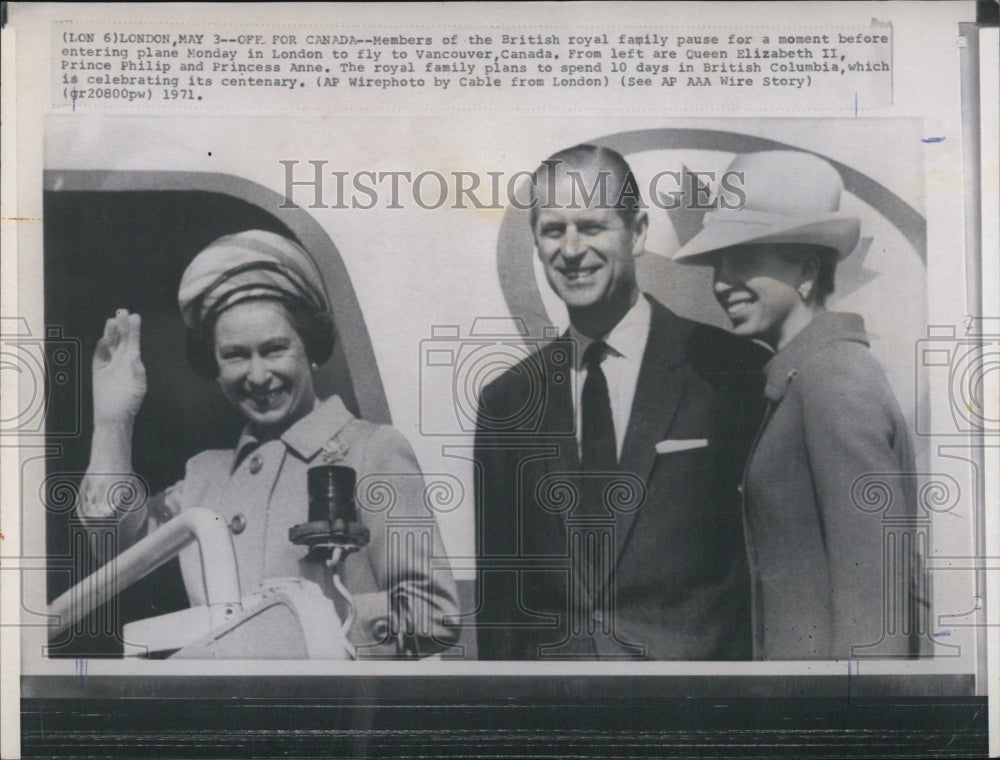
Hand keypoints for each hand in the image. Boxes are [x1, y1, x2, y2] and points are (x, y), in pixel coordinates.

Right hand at [92, 309, 146, 423]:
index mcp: (132, 362)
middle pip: (120, 339)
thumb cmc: (130, 401)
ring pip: (109, 344)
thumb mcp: (138, 384)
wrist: (114, 416)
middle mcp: (120, 360)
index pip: (132, 342)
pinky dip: (100, 348)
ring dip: (110, 333)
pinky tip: (104, 339)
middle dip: (121, 326)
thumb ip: (136, 369)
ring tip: (112, 321)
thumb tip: (135, 354)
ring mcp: (108, 364)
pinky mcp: (97, 370)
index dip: (133, 330)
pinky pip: (98, 356)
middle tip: (122, 311)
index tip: (135, 316)